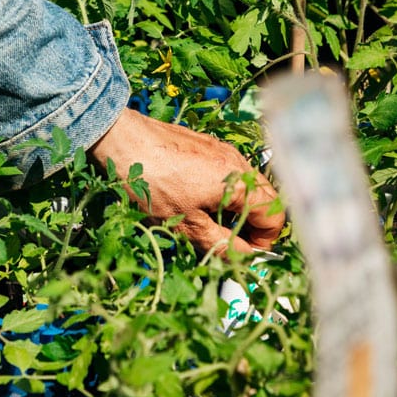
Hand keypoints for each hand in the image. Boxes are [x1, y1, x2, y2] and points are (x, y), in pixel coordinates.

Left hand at [89, 108, 283, 254]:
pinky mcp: (207, 145)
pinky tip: (193, 200)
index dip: (264, 240)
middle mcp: (237, 162)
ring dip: (235, 208)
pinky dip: (222, 191)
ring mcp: (222, 151)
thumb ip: (219, 243)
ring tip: (205, 222)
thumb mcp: (184, 223)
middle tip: (225, 241)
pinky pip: (228, 172)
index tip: (243, 252)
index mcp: (238, 182)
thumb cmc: (150, 181)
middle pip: (263, 199)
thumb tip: (243, 257)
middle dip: (251, 225)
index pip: (275, 216)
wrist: (121, 138)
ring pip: (245, 186)